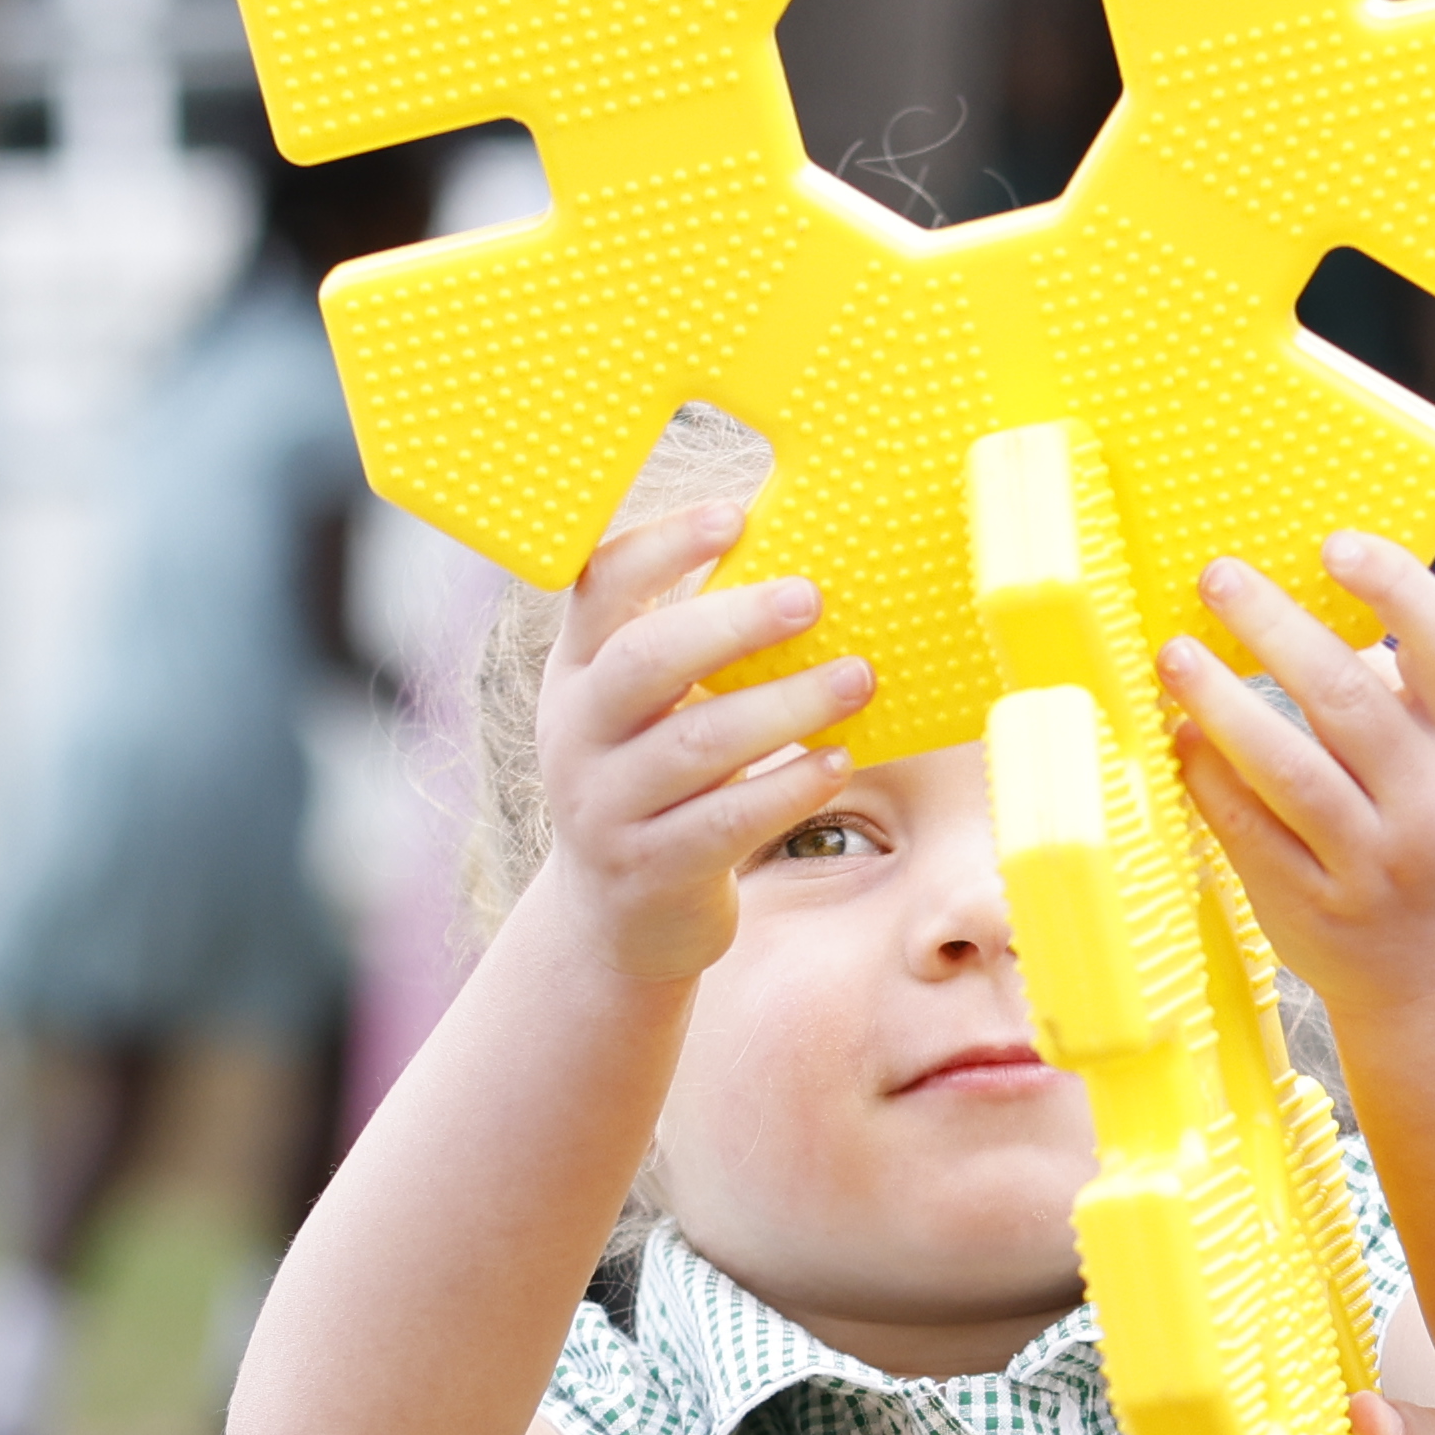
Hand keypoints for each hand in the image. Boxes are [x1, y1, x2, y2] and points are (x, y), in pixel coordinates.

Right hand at [534, 498, 869, 985]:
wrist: (617, 918)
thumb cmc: (660, 785)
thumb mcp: (649, 712)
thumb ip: (693, 650)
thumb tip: (797, 568)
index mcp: (577, 672)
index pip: (601, 588)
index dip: (663, 546)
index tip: (734, 515)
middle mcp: (577, 732)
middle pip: (646, 660)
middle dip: (733, 623)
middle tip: (812, 598)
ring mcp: (606, 805)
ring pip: (694, 744)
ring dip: (784, 705)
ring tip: (857, 678)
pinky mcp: (650, 869)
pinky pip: (724, 820)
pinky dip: (785, 786)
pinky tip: (836, 760)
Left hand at [1168, 535, 1434, 1017]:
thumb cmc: (1427, 829)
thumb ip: (1399, 688)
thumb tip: (1300, 600)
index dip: (1396, 586)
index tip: (1334, 545)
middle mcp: (1429, 800)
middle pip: (1348, 699)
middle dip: (1275, 628)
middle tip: (1217, 579)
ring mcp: (1373, 860)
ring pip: (1291, 769)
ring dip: (1224, 704)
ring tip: (1175, 657)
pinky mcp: (1315, 906)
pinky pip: (1252, 830)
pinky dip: (1211, 778)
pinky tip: (1184, 740)